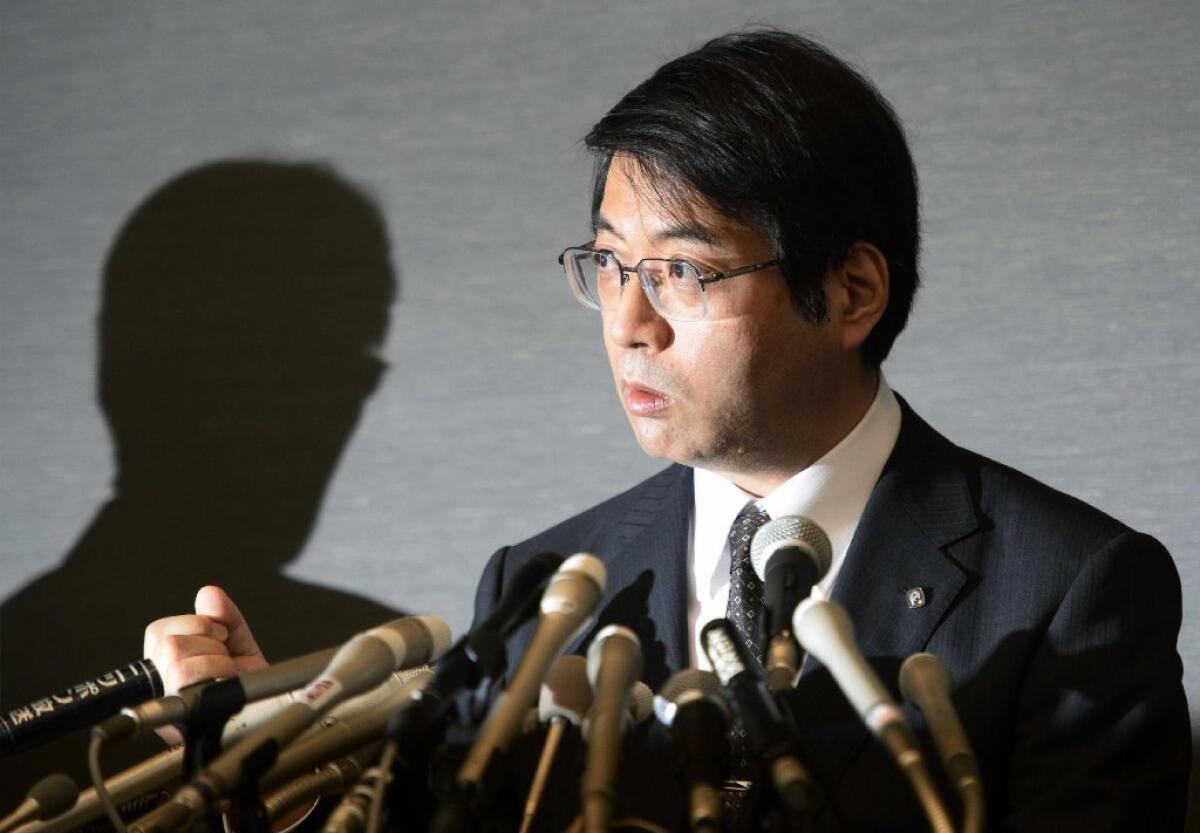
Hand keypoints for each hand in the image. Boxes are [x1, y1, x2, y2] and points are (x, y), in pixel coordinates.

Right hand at [144, 584, 268, 700]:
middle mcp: (158, 683)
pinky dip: (217, 683)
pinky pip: (191, 694)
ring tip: (227, 674)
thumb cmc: (244, 677)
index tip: (221, 634)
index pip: (159, 631)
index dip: (197, 625)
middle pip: (169, 646)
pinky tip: (225, 687)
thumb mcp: (236, 639)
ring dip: (217, 666)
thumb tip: (208, 594)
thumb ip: (223, 614)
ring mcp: (167, 706)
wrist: (266, 706)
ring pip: (179, 668)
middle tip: (226, 656)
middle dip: (211, 645)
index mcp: (162, 659)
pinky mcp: (179, 726)